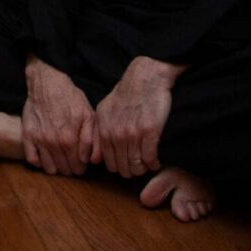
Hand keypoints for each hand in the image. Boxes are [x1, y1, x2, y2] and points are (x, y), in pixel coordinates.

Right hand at [22, 56, 96, 175]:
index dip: (82, 167)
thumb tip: (89, 160)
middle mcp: (54, 143)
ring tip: (60, 158)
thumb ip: (92, 139)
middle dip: (70, 168)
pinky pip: (32, 160)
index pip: (78, 167)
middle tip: (72, 159)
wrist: (47, 83)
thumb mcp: (88, 115)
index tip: (82, 162)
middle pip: (64, 170)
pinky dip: (39, 162)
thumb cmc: (70, 98)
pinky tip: (45, 156)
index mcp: (70, 140)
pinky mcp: (28, 136)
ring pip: (49, 168)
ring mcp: (39, 140)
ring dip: (56, 167)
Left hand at [94, 56, 182, 177]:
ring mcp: (132, 133)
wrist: (144, 79)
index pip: (109, 163)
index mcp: (103, 130)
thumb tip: (94, 160)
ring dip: (143, 169)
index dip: (119, 168)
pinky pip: (150, 158)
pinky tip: (155, 161)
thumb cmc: (125, 95)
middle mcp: (115, 134)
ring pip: (137, 166)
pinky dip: (153, 164)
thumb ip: (97, 135)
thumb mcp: (104, 112)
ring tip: (147, 165)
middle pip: (123, 168)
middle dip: (132, 171)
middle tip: (139, 167)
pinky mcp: (149, 132)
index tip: (127, 166)